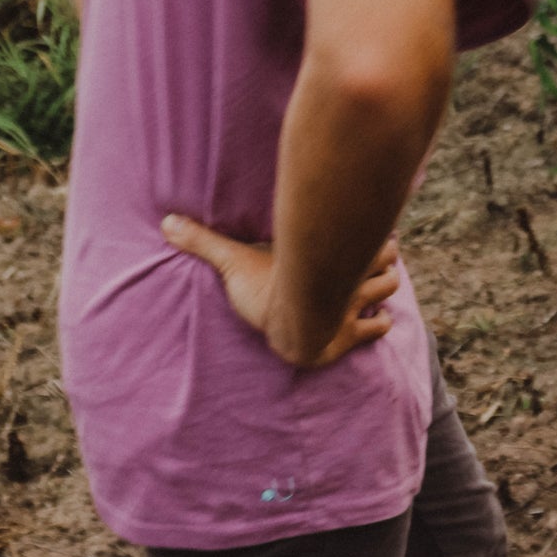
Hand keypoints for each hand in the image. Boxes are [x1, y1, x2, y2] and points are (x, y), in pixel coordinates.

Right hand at [160, 214, 399, 367]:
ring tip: (380, 281)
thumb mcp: (232, 261)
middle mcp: (348, 276)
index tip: (368, 221)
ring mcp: (354, 305)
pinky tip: (375, 321)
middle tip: (379, 249)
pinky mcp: (352, 335)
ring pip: (390, 286)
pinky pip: (379, 329)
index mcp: (327, 254)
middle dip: (383, 252)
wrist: (287, 332)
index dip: (369, 227)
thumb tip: (166, 223)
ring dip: (386, 284)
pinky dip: (380, 324)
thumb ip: (204, 242)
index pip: (362, 229)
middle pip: (386, 255)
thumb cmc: (263, 292)